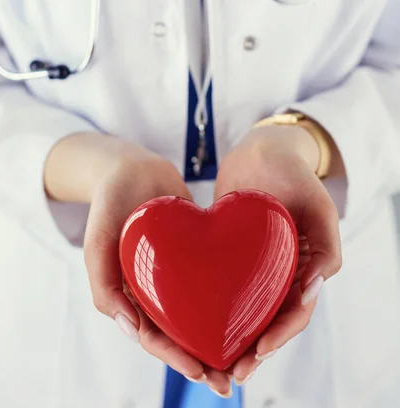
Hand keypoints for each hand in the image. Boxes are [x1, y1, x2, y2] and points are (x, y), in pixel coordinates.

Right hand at [45, 133, 231, 395]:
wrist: (132, 167)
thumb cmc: (108, 204)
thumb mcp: (98, 242)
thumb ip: (105, 286)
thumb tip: (132, 330)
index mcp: (130, 296)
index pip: (153, 336)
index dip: (176, 358)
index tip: (202, 371)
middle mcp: (155, 290)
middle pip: (180, 333)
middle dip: (203, 360)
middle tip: (231, 380)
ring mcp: (176, 273)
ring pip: (199, 312)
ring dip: (220, 337)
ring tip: (248, 355)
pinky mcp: (196, 254)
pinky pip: (214, 280)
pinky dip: (229, 298)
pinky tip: (254, 307)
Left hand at [215, 124, 341, 385]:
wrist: (260, 149)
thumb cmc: (293, 172)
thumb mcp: (318, 204)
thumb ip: (327, 245)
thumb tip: (315, 286)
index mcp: (306, 267)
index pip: (296, 311)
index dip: (281, 334)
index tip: (258, 349)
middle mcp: (281, 272)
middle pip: (270, 320)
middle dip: (254, 348)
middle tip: (232, 371)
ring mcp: (255, 265)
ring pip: (246, 310)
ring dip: (233, 337)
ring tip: (211, 359)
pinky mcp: (229, 255)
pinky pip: (223, 287)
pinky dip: (214, 308)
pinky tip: (192, 321)